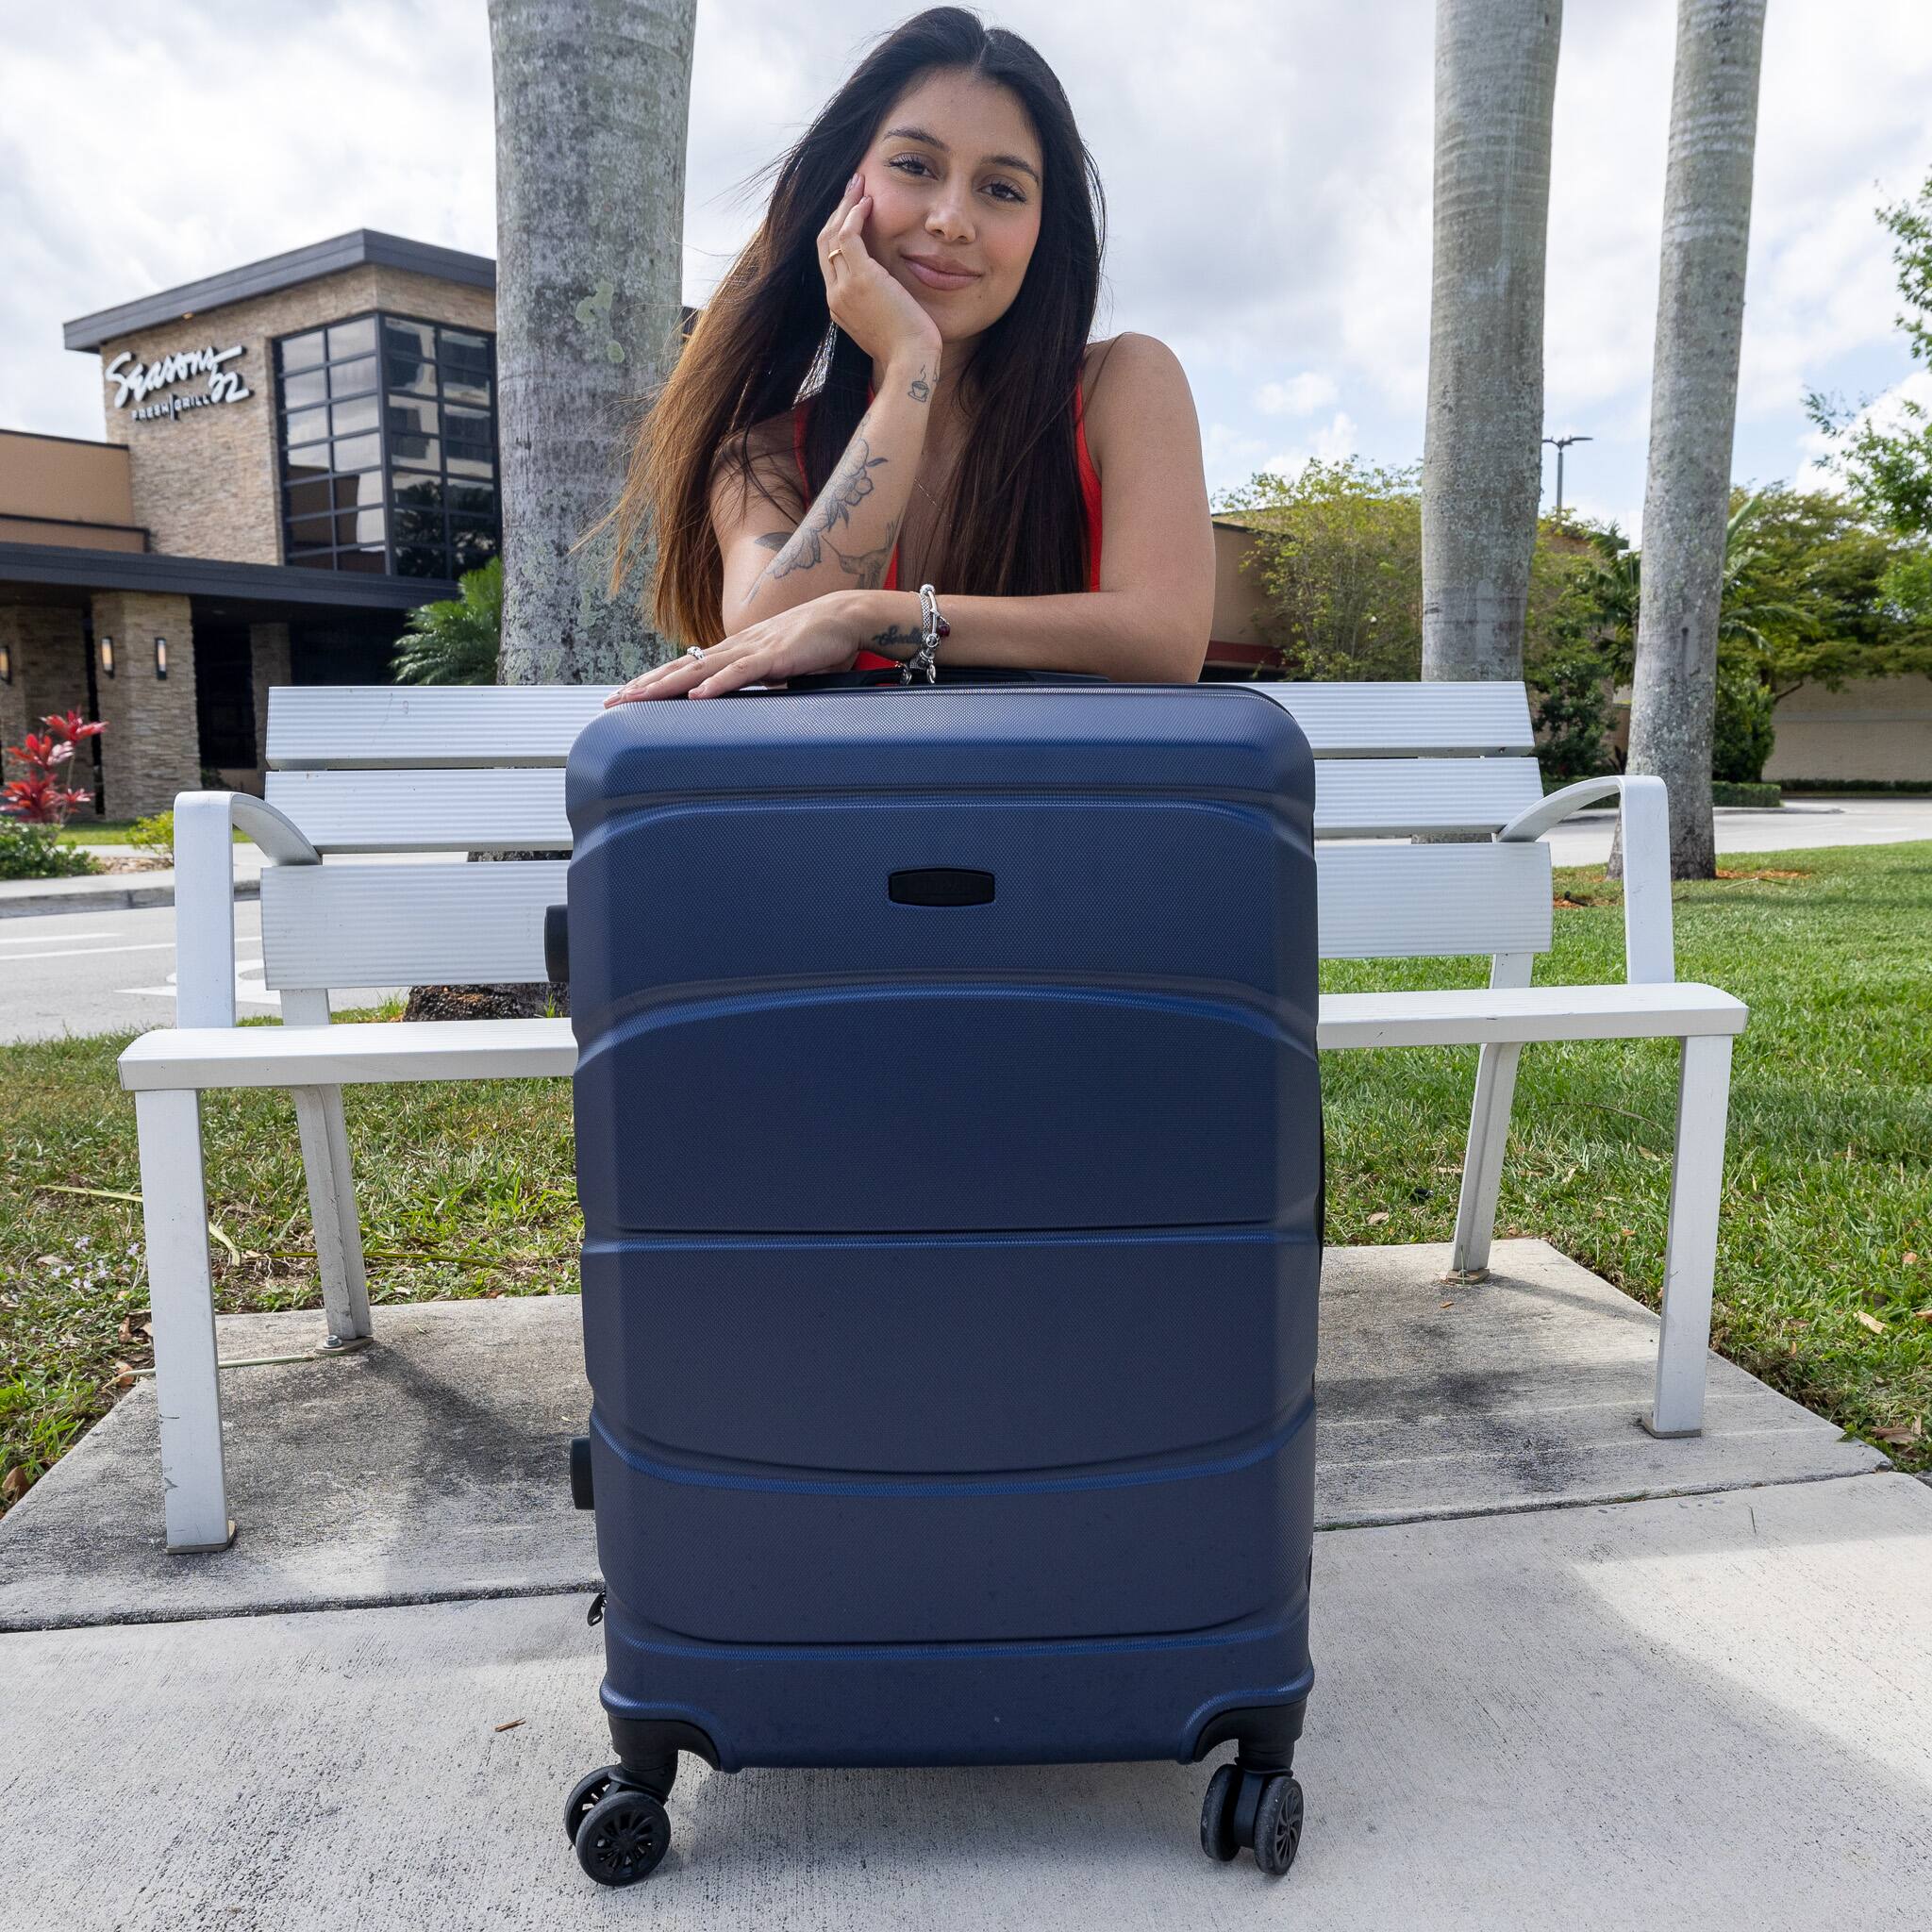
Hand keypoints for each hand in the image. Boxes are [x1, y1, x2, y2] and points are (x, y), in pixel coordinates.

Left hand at [604, 594, 869, 704]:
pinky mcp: (775, 657)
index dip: (654, 682)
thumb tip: (744, 707)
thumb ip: (757, 685)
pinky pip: (742, 673)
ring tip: (639, 698)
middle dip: (645, 686)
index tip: (627, 697)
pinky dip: (718, 684)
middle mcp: (735, 649)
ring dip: (668, 685)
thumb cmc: (814, 644)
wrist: (843, 617)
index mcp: (733, 653)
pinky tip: (697, 695)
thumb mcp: (777, 670)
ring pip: (701, 670)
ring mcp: (752, 650)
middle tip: (614, 701)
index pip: (684, 669)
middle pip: (681, 669)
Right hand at [819, 172, 941, 370]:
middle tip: (852, 188)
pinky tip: (868, 201)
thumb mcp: (887, 324)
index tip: (852, 211)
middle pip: (824, 243)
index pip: (829, 260)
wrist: (910, 362)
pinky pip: (847, 234)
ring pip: (831, 234)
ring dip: (844, 204)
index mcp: (838, 306)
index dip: (837, 231)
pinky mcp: (860, 278)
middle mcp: (834, 296)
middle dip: (836, 211)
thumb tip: (890, 293)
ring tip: (859, 184)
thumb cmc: (908, 348)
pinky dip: (854, 213)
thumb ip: (879, 304)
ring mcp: (843, 287)